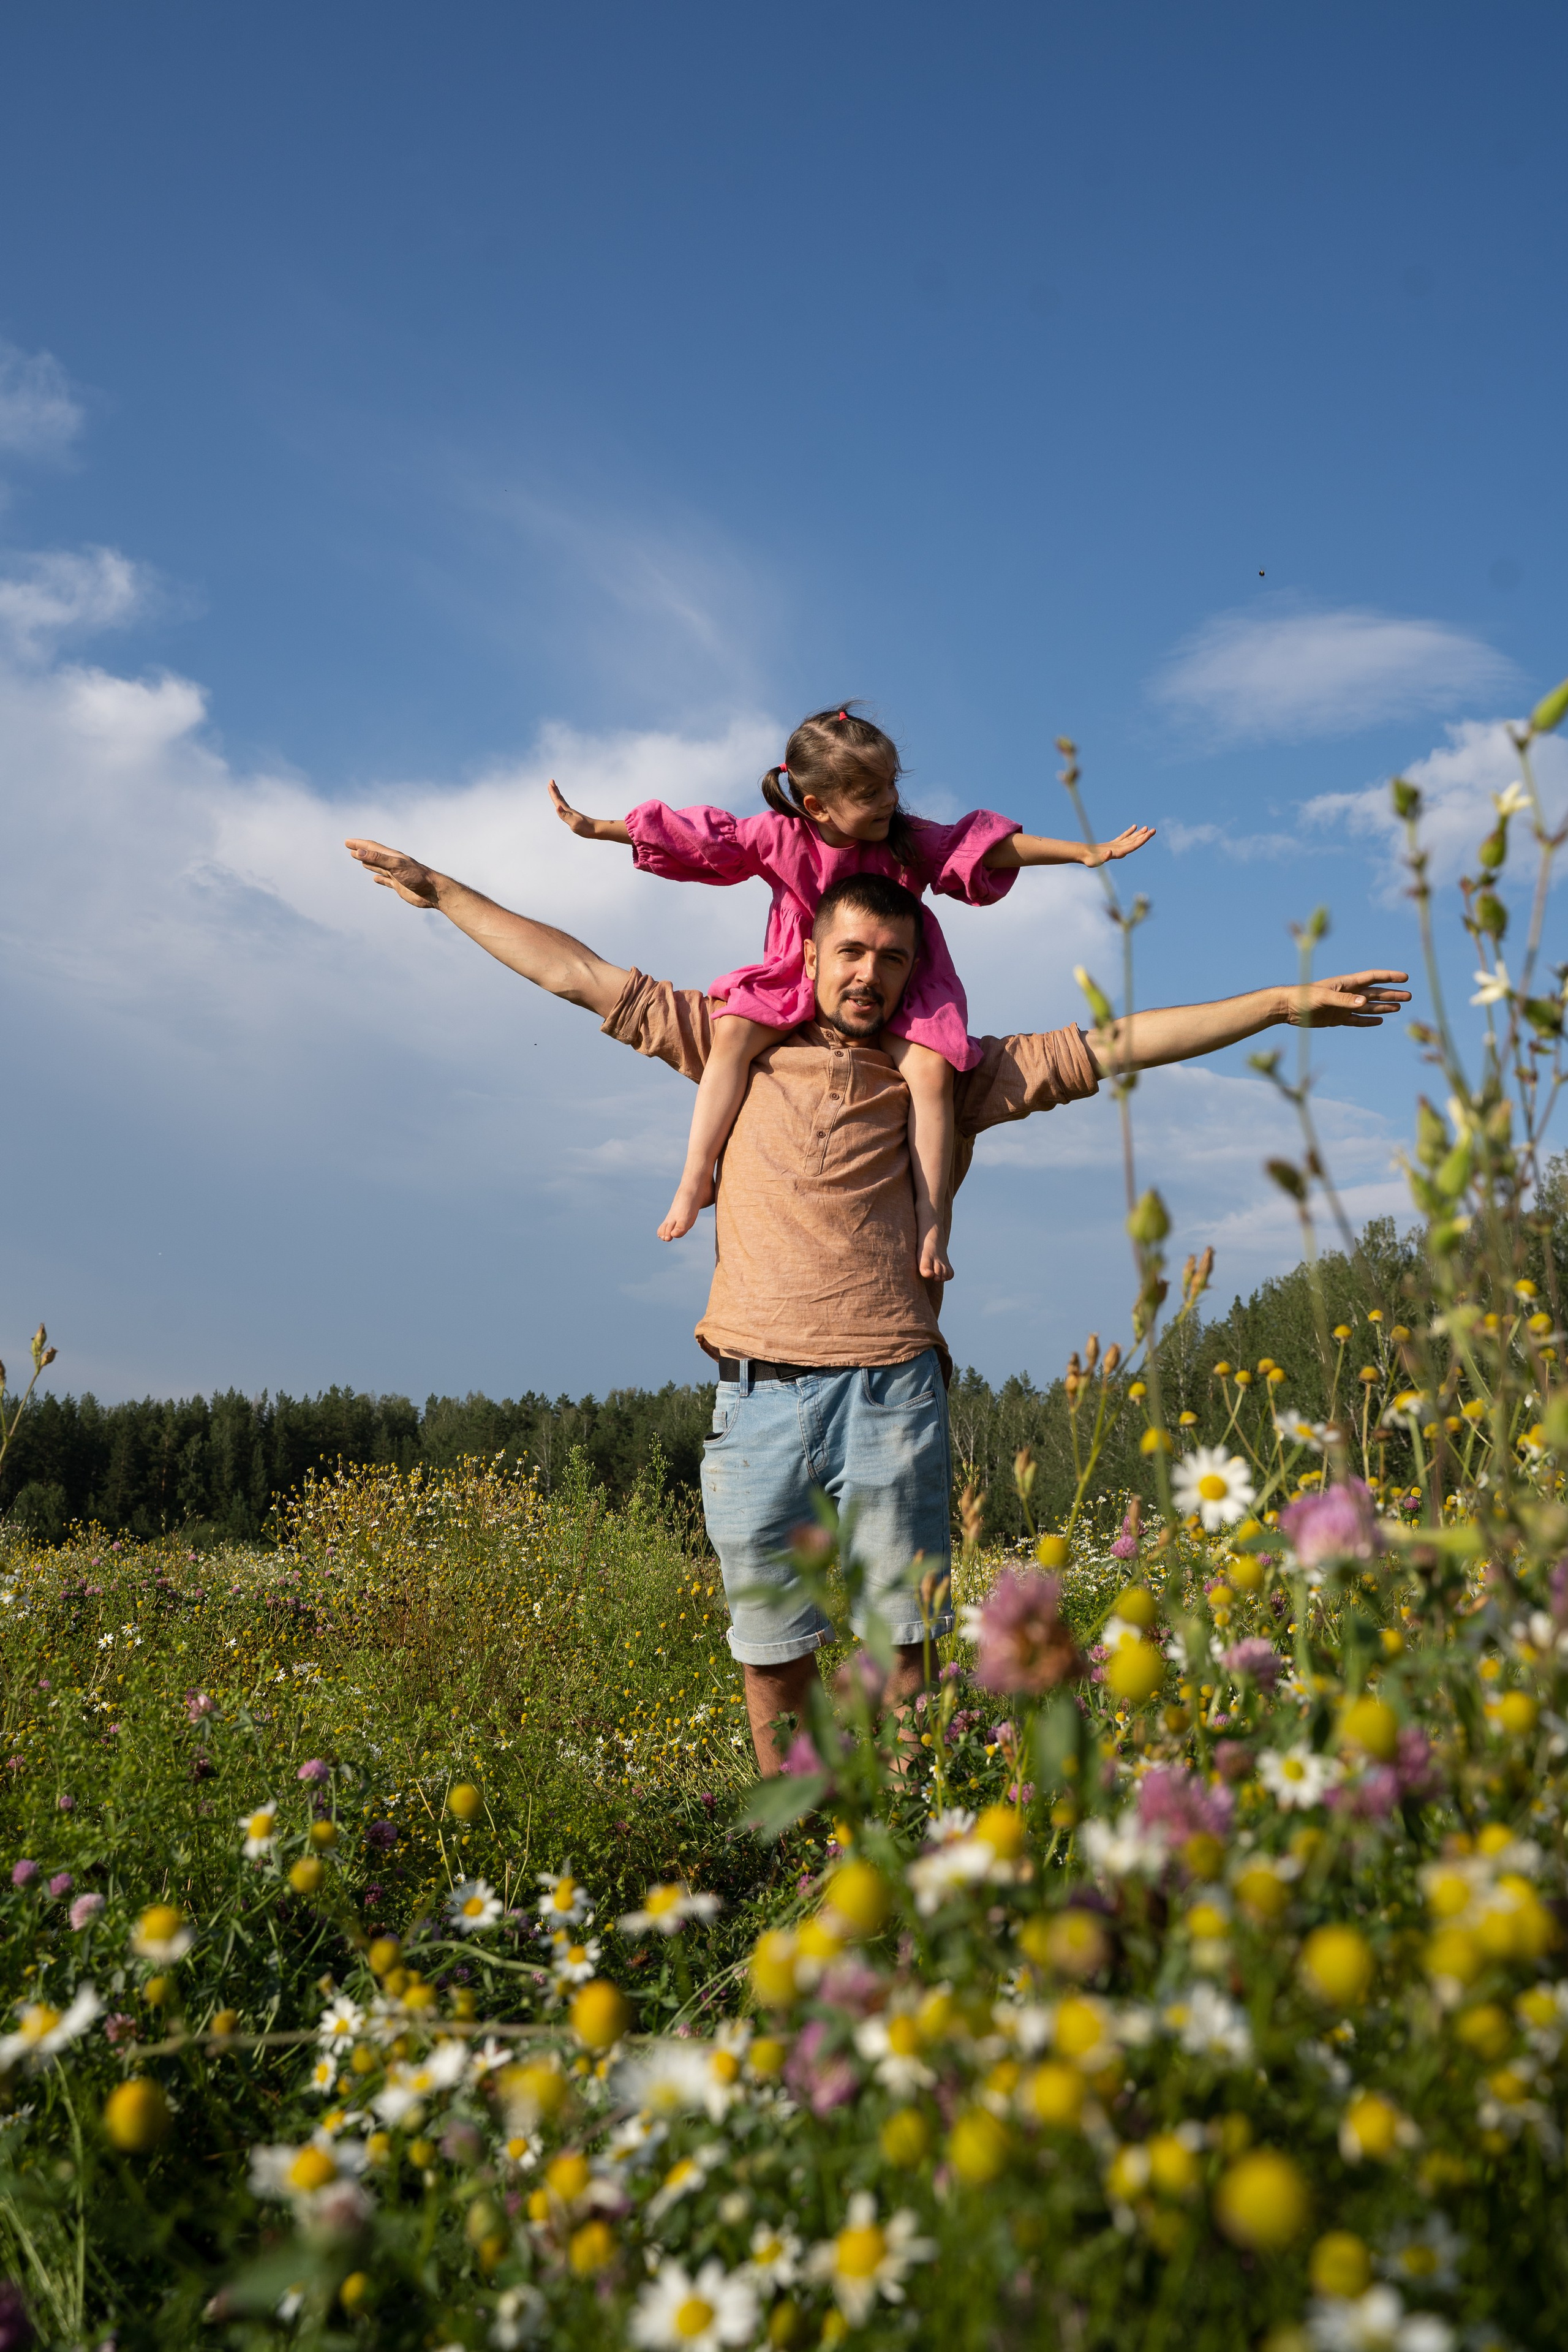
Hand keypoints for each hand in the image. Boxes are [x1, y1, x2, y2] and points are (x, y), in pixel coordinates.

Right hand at [345, 838, 440, 907]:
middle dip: (361, 851)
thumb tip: (359, 852)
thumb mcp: (396, 865)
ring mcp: (396, 875)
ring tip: (359, 858)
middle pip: (373, 855)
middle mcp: (393, 864)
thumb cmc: (417, 877)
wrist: (433, 891)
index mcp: (391, 856)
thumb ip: (378, 858)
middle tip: (349, 847)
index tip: (347, 842)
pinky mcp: (399, 886)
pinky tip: (375, 879)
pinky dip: (379, 879)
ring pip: (378, 867)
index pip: (372, 847)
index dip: (359, 844)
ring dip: (368, 862)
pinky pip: (386, 881)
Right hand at [549, 779, 598, 836]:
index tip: (549, 784)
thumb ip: (565, 815)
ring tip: (555, 789)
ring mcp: (571, 813)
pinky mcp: (573, 817)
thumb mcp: (574, 823)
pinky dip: (562, 803)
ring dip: (558, 795)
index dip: (553, 793)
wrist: (596, 830)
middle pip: (560, 798)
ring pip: (562, 802)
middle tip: (551, 781)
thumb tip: (557, 806)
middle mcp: (569, 810)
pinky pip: (565, 807)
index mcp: (568, 811)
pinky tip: (562, 805)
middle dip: (555, 790)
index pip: (558, 800)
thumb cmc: (585, 828)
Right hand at [1085, 823, 1155, 866]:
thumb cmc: (1089, 859)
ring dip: (1139, 834)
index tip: (1149, 835)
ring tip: (1147, 828)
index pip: (1133, 846)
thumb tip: (1109, 853)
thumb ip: (1103, 857)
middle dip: (1145, 836)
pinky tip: (1135, 826)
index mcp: (1119, 853)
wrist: (1083, 856)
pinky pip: (1124, 837)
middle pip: (1135, 842)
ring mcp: (1117, 847)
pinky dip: (1130, 832)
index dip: (1141, 840)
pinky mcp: (1113, 844)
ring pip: (1131, 839)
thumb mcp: (1094, 860)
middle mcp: (1120, 850)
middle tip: (1154, 830)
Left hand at [1283, 970, 1411, 1027]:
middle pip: (1375, 993)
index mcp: (1346, 983)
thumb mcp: (1324, 997)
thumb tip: (1365, 1003)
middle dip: (1392, 994)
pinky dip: (1368, 1021)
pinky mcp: (1336, 1019)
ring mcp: (1343, 1006)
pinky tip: (1380, 1020)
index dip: (1389, 977)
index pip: (1373, 977)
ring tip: (1400, 1007)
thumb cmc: (1304, 997)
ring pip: (1368, 1006)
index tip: (1405, 977)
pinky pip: (1357, 1020)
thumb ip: (1344, 1000)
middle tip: (1409, 996)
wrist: (1287, 1008)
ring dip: (1384, 1006)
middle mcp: (1347, 994)